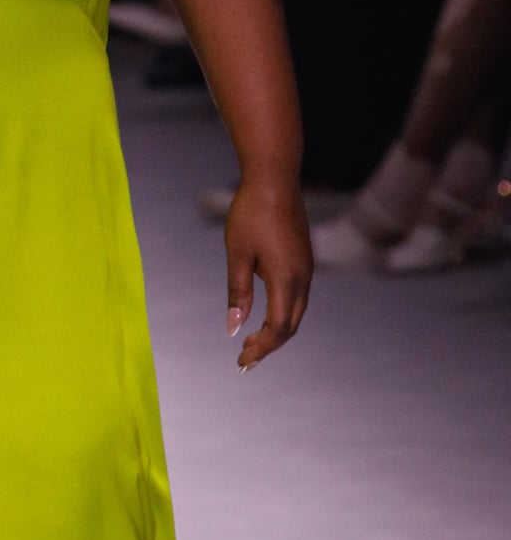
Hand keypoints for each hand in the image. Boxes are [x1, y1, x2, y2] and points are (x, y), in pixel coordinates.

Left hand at [224, 177, 311, 368]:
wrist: (275, 179)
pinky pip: (298, 297)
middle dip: (269, 346)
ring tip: (253, 343)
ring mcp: (306, 268)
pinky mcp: (304, 260)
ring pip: (296, 312)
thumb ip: (237, 293)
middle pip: (290, 325)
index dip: (261, 348)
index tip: (241, 361)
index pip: (278, 328)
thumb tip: (234, 328)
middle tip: (244, 361)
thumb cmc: (251, 214)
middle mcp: (302, 277)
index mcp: (286, 279)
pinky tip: (265, 315)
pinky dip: (283, 314)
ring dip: (276, 331)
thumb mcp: (237, 255)